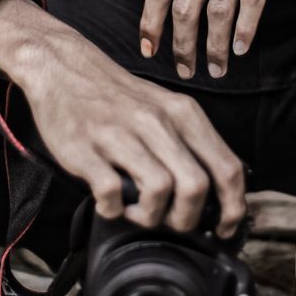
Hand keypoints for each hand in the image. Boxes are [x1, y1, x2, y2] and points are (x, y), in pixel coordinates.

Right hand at [18, 21, 246, 237]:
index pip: (228, 167)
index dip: (233, 208)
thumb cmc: (117, 97)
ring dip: (150, 217)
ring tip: (136, 211)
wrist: (62, 67)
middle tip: (170, 221)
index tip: (224, 229)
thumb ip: (190, 143)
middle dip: (188, 219)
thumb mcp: (165, 108)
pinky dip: (112, 210)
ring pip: (159, 191)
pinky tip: (109, 202)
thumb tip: (216, 192)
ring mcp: (119, 134)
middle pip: (196, 187)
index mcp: (182, 113)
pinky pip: (111, 194)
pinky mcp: (84, 148)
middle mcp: (156, 121)